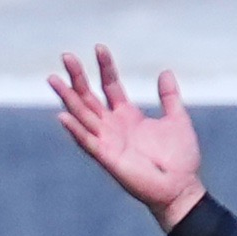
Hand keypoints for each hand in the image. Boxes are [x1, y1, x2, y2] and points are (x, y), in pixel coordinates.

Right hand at [52, 48, 206, 229]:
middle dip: (78, 77)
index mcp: (128, 115)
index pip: (110, 85)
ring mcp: (108, 141)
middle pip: (89, 97)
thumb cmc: (180, 159)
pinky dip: (75, 130)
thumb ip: (169, 97)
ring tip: (53, 79)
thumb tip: (165, 72)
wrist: (183, 188)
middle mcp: (113, 126)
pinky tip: (63, 116)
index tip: (99, 47)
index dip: (104, 67)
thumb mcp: (177, 119)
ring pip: (82, 115)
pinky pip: (88, 142)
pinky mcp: (108, 158)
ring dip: (68, 98)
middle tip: (67, 56)